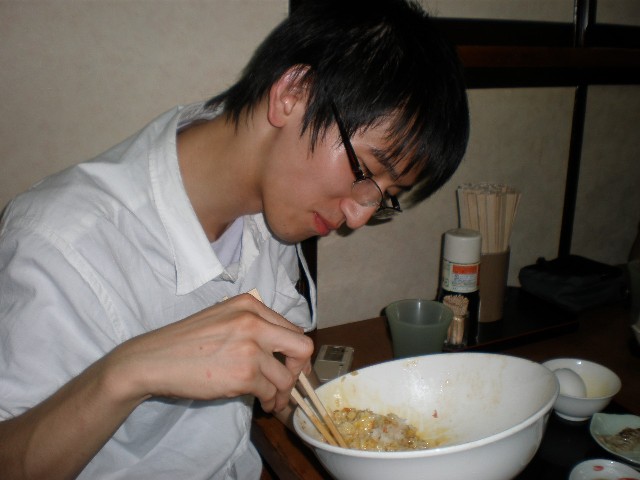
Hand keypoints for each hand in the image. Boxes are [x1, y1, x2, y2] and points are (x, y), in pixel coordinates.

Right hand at [105, 293, 313, 411]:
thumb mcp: (223, 318)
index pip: (292, 328)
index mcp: (250, 304)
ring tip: (273, 401)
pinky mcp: (244, 374)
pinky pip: (270, 391)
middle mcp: (254, 321)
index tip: (290, 366)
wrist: (153, 360)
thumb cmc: (184, 342)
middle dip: (298, 370)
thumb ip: (252, 326)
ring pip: (286, 376)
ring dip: (283, 393)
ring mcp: (250, 347)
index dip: (294, 352)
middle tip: (288, 383)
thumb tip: (282, 349)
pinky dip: (269, 401)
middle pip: (301, 348)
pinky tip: (262, 403)